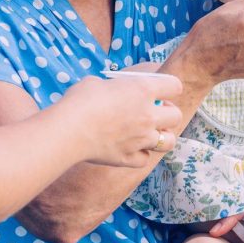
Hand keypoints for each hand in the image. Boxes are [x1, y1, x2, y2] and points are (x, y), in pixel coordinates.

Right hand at [59, 74, 182, 167]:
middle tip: (156, 112)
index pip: (175, 86)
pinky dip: (140, 155)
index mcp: (143, 90)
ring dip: (162, 136)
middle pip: (177, 116)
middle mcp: (148, 115)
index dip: (170, 87)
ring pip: (169, 141)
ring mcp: (141, 139)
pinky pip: (145, 159)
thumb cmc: (79, 100)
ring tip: (150, 133)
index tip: (160, 90)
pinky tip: (130, 148)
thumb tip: (115, 92)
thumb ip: (115, 87)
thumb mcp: (98, 82)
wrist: (67, 130)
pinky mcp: (128, 158)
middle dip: (169, 113)